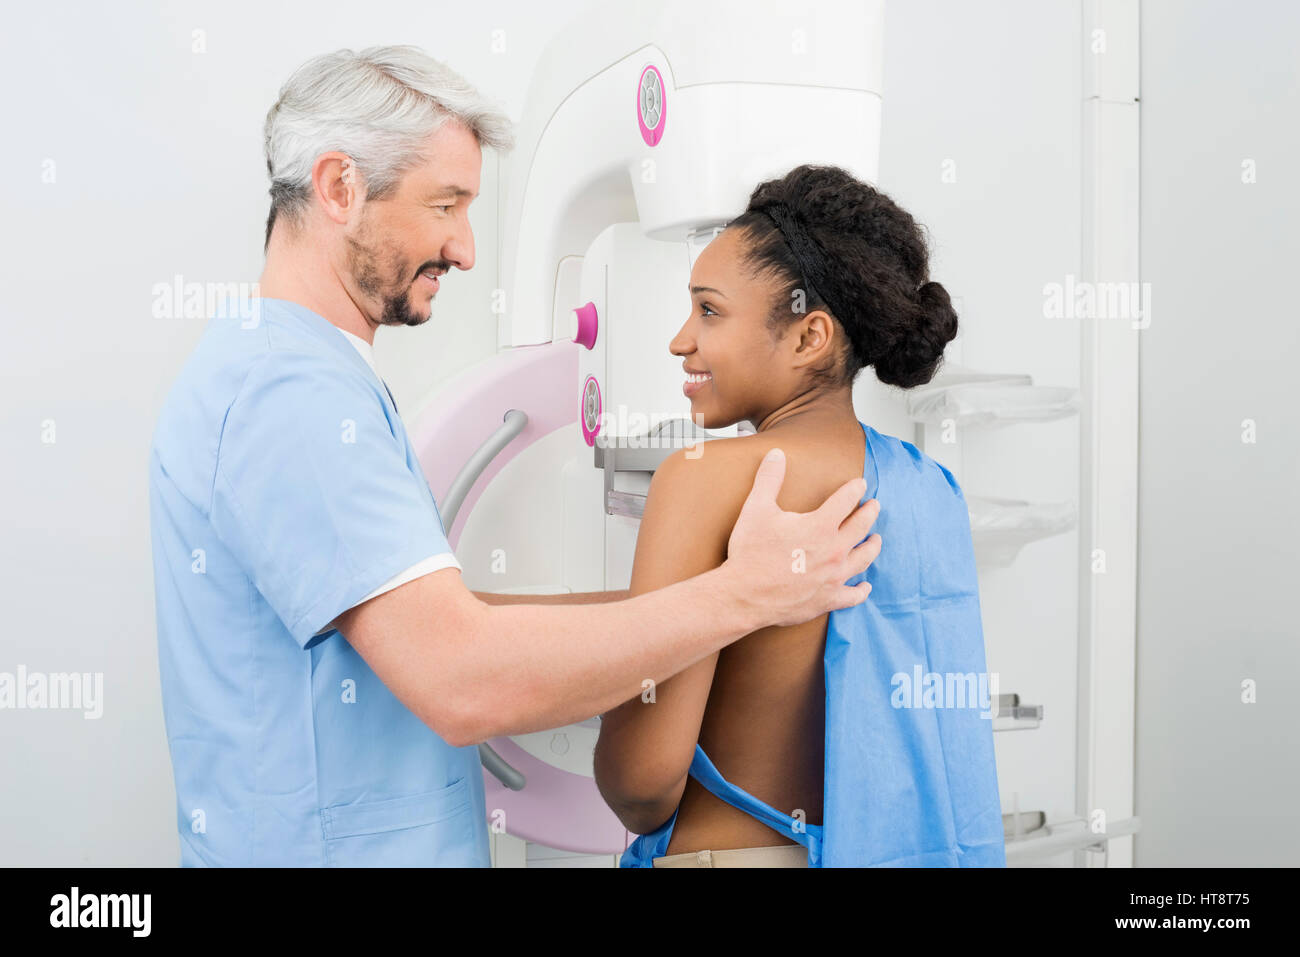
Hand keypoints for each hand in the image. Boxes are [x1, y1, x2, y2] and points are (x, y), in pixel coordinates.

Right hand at [724, 447, 880, 628]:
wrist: (744, 595)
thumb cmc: (750, 552)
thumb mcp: (756, 509)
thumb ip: (769, 479)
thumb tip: (776, 454)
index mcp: (820, 525)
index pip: (846, 500)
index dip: (854, 489)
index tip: (860, 484)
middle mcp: (834, 550)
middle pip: (861, 527)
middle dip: (870, 513)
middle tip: (875, 506)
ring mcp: (833, 577)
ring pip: (863, 559)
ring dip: (872, 546)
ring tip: (876, 539)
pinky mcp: (827, 599)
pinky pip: (852, 595)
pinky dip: (861, 590)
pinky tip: (865, 586)